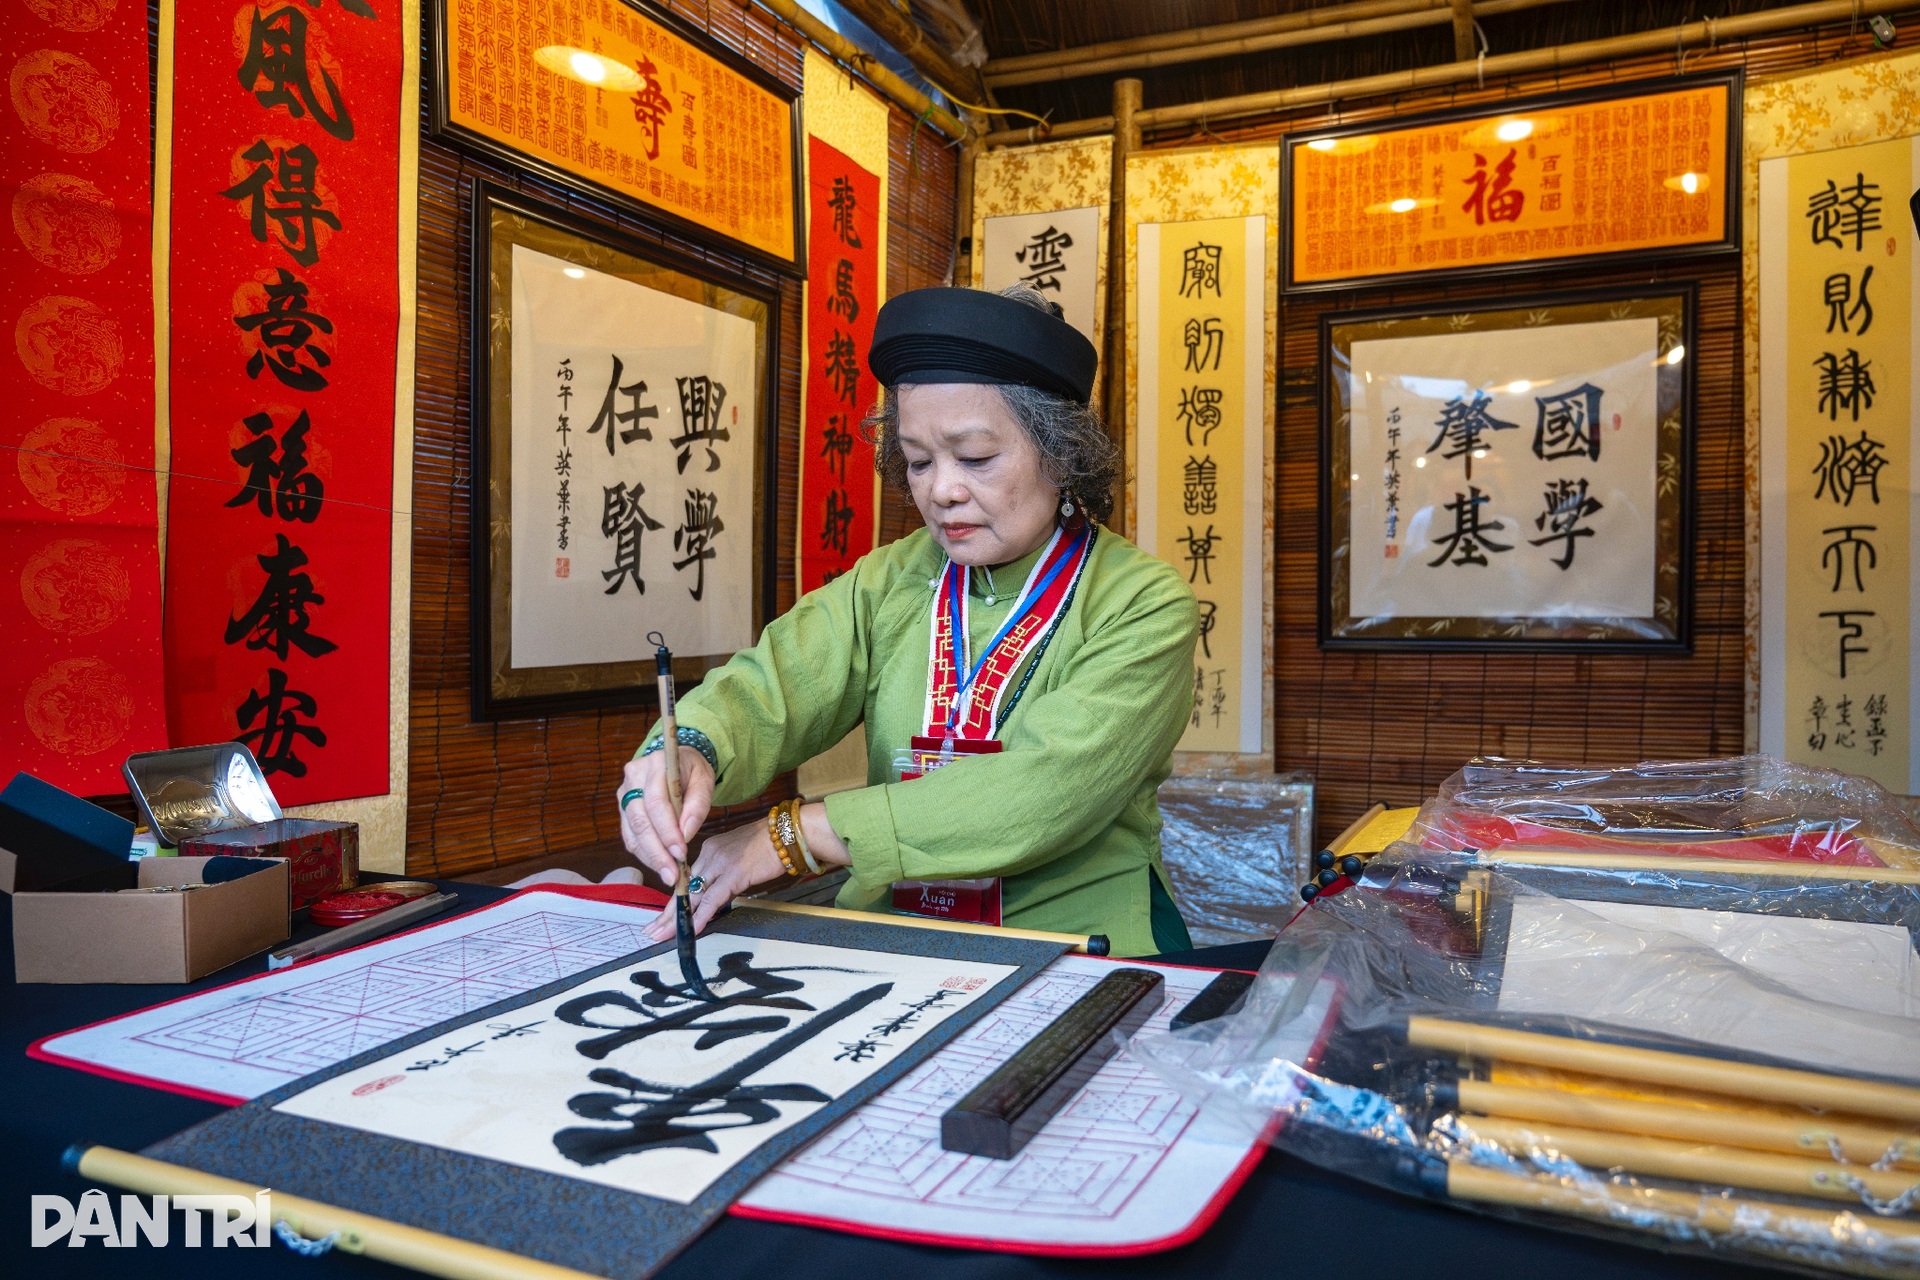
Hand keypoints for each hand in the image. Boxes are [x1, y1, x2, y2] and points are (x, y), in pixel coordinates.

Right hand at [616, 745, 714, 885]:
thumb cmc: (692, 772)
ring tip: (669, 875)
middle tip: (673, 874)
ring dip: (650, 857)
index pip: (656, 803)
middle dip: (657, 851)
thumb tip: (685, 835)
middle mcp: (633, 778)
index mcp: (655, 764)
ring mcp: (624, 793)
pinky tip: (660, 865)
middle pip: (640, 821)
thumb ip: (697, 805)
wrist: (677, 763)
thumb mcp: (704, 781)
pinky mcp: (623, 809)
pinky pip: (630, 837)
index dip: (668, 831)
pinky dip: (645, 854)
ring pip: (632, 832)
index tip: (681, 853)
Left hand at [641, 818, 785, 940]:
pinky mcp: (735, 874)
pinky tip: (692, 930)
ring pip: (693, 895)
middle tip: (651, 931)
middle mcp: (710, 855)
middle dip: (666, 912)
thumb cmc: (771, 845)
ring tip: (662, 935)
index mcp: (710, 849)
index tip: (662, 916)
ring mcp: (721, 864)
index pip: (686, 878)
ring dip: (676, 918)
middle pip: (683, 888)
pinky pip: (713, 899)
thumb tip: (715, 892)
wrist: (788, 833)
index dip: (673, 899)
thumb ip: (723, 871)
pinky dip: (701, 916)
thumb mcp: (739, 854)